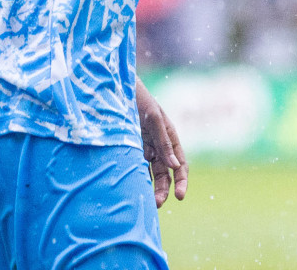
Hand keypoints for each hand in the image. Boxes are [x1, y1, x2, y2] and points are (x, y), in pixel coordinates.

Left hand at [137, 81, 187, 206]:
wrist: (114, 91)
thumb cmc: (138, 100)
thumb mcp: (153, 119)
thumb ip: (164, 142)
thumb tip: (175, 166)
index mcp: (170, 137)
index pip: (180, 164)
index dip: (181, 181)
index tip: (179, 196)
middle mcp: (159, 146)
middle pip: (166, 173)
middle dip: (165, 190)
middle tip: (157, 205)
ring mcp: (144, 148)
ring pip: (151, 174)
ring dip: (151, 189)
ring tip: (147, 203)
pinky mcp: (130, 150)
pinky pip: (136, 169)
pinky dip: (137, 180)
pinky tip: (134, 191)